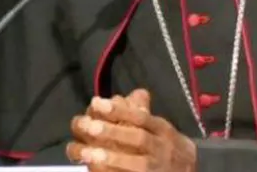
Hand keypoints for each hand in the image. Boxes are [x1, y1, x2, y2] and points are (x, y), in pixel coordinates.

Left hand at [66, 89, 196, 171]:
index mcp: (162, 129)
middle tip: (89, 127)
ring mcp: (158, 168)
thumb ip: (145, 112)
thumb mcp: (161, 128)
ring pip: (138, 164)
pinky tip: (96, 171)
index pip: (141, 117)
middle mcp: (162, 148)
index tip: (96, 103)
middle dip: (113, 132)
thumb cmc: (169, 147)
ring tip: (87, 153)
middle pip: (139, 138)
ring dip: (112, 159)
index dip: (119, 110)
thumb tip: (135, 92)